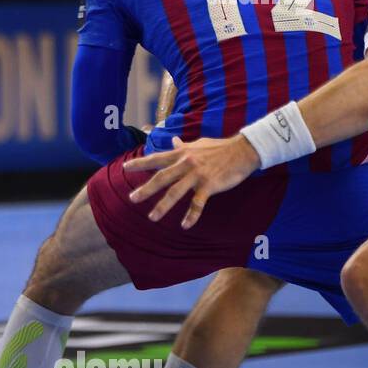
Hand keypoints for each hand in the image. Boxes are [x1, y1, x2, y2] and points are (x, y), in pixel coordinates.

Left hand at [123, 134, 260, 228]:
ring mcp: (197, 175)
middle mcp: (186, 164)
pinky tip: (184, 226)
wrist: (243, 150)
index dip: (140, 163)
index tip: (125, 168)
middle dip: (146, 189)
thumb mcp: (198, 144)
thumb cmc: (219, 148)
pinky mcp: (210, 185)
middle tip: (132, 199)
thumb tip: (173, 141)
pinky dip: (191, 216)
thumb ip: (183, 146)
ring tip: (152, 217)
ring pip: (176, 193)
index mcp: (181, 154)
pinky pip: (197, 203)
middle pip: (161, 178)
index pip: (156, 158)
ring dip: (162, 206)